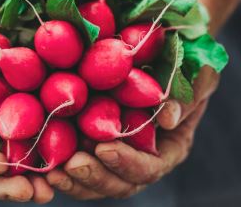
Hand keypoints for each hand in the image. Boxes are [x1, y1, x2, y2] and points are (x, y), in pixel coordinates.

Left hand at [46, 68, 218, 199]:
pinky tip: (43, 161)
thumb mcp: (197, 76)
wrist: (161, 57)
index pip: (149, 167)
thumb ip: (188, 96)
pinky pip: (78, 165)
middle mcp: (143, 160)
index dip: (127, 162)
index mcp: (169, 148)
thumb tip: (168, 118)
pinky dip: (62, 166)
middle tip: (72, 165)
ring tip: (51, 171)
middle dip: (95, 176)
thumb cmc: (184, 65)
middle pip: (120, 183)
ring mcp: (118, 157)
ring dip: (74, 180)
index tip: (104, 148)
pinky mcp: (94, 146)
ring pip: (96, 182)